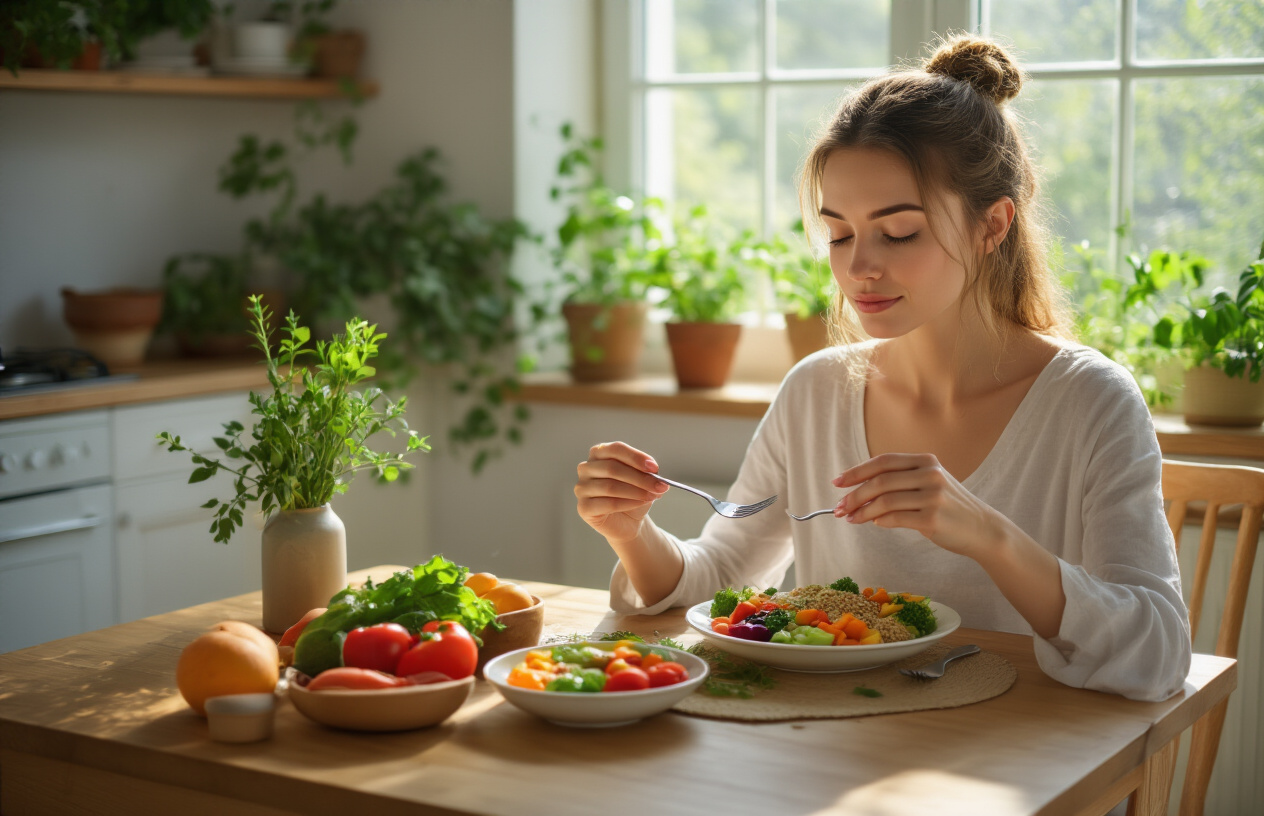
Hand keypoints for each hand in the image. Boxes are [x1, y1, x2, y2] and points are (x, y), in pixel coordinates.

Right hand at [575, 442, 669, 545]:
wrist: (629, 520)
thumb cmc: (633, 494)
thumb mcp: (642, 479)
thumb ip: (645, 472)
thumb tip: (654, 472)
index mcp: (599, 453)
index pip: (615, 449)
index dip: (635, 457)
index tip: (654, 468)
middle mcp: (586, 468)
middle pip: (612, 468)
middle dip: (640, 478)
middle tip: (660, 486)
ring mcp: (581, 488)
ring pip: (610, 487)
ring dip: (636, 491)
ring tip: (653, 496)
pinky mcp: (583, 508)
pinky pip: (608, 504)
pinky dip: (628, 503)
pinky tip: (641, 503)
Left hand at [833, 453, 1004, 557]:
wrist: (982, 529)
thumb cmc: (949, 507)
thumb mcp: (929, 484)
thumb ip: (900, 482)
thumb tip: (859, 492)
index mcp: (927, 461)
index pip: (883, 462)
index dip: (857, 471)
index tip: (838, 482)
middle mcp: (930, 474)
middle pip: (880, 481)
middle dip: (854, 494)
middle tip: (838, 506)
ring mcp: (932, 496)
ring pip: (884, 501)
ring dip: (861, 511)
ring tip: (850, 518)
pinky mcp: (932, 518)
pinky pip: (895, 518)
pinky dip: (878, 521)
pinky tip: (871, 523)